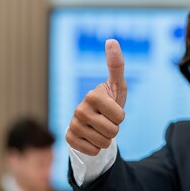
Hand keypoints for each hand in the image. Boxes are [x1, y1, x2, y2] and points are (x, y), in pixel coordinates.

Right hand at [66, 39, 126, 155]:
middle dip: (114, 129)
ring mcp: (72, 125)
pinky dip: (96, 147)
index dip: (120, 117)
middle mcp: (79, 110)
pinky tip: (91, 137)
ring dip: (106, 138)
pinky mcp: (69, 139)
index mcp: (92, 95)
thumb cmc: (109, 102)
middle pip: (113, 132)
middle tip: (106, 121)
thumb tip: (111, 40)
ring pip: (104, 144)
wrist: (93, 121)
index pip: (120, 117)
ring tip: (99, 128)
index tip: (113, 110)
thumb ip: (116, 65)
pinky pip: (93, 151)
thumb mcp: (116, 85)